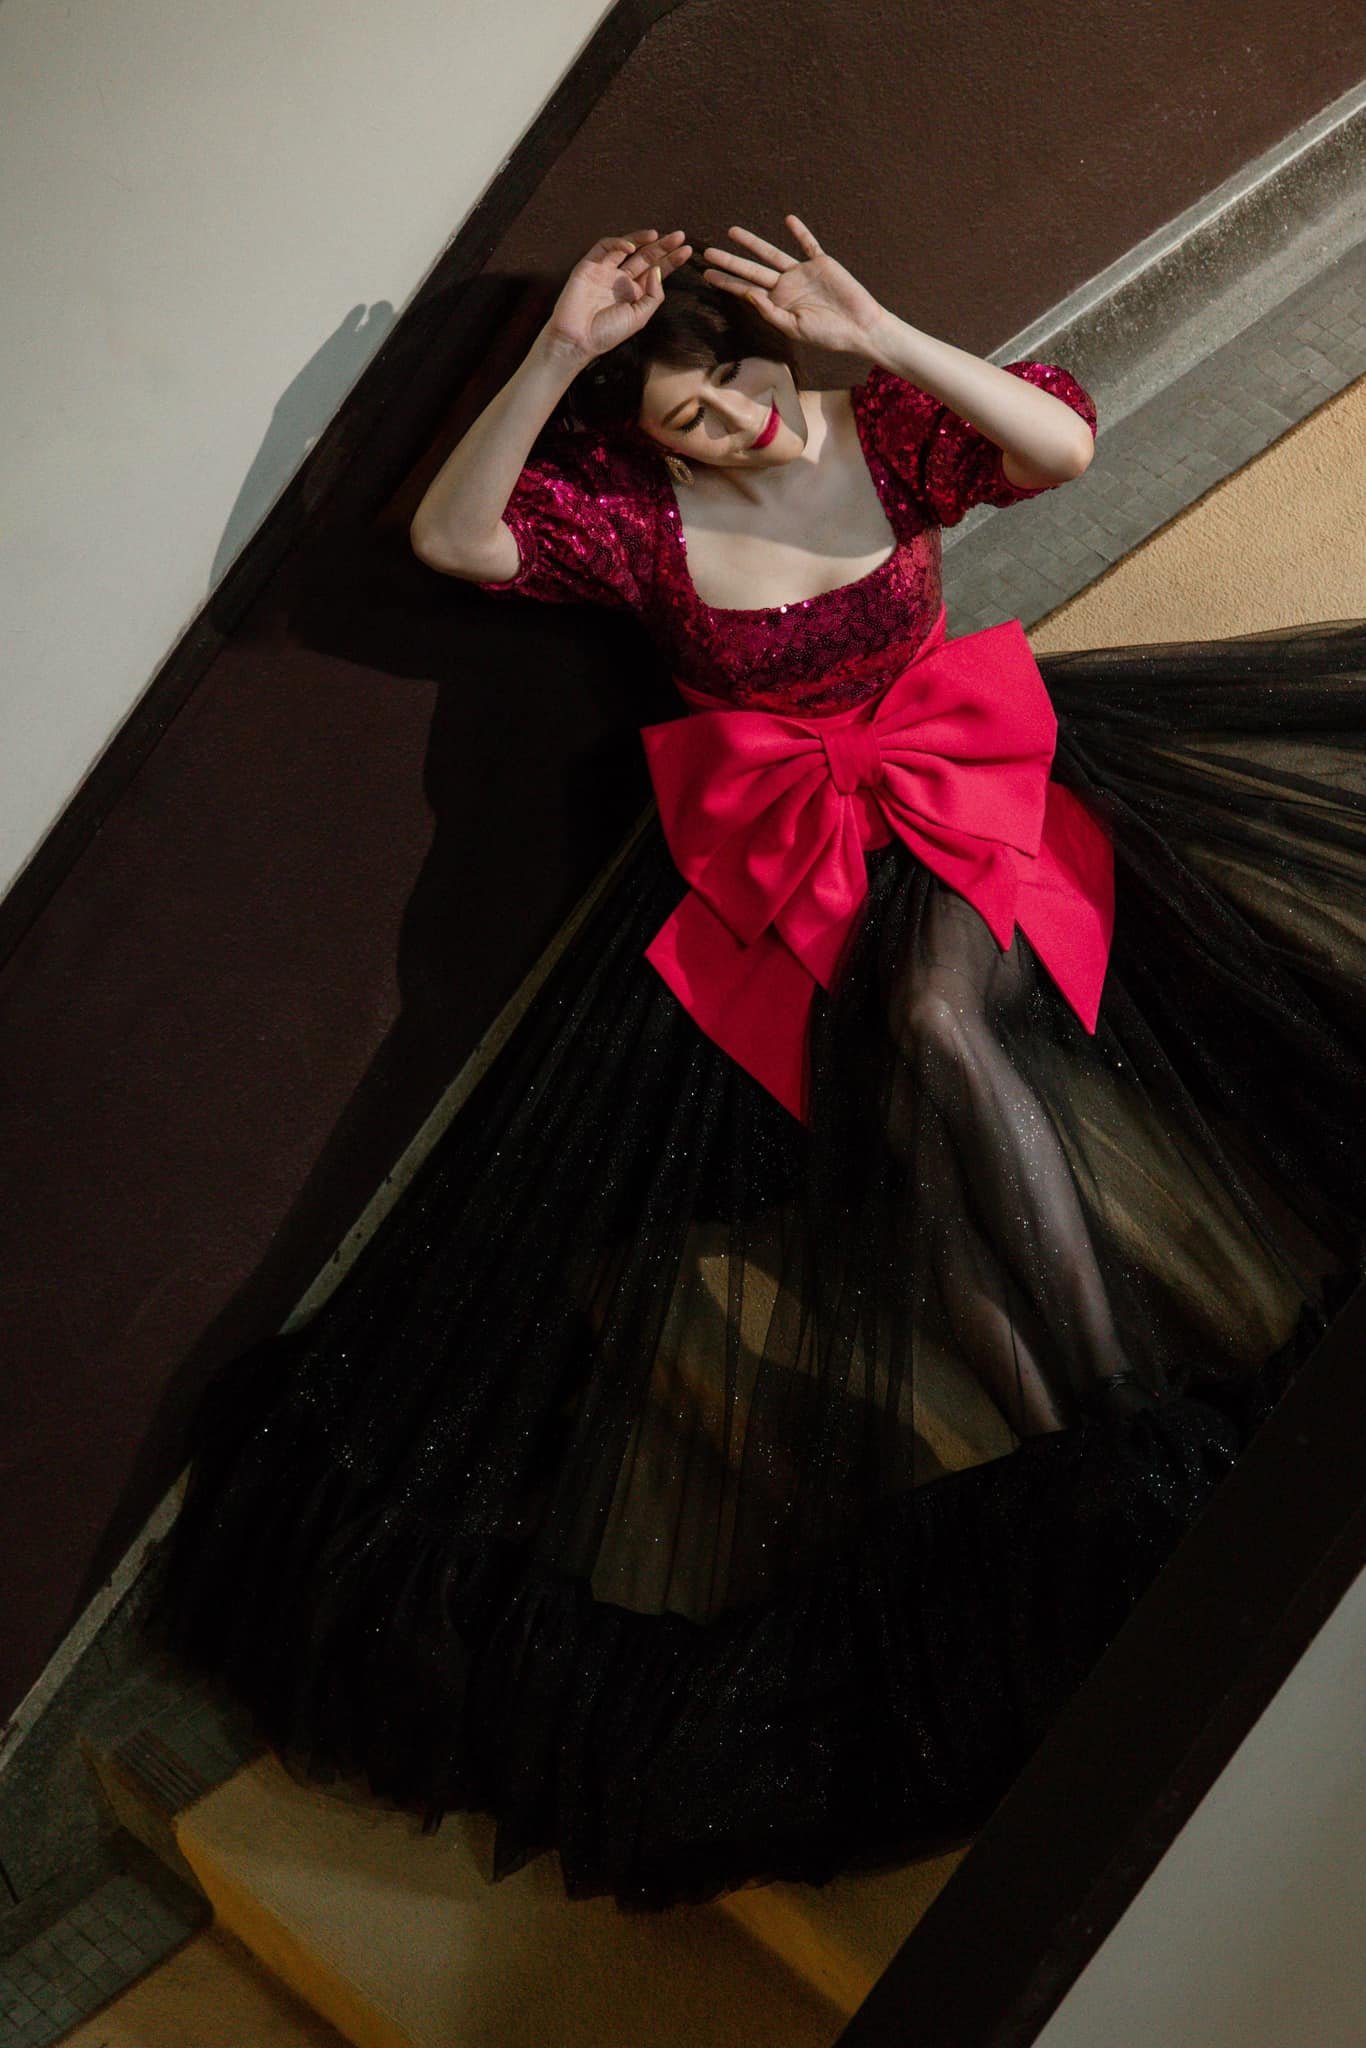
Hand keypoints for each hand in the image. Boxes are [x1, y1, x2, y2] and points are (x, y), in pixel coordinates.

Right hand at [544, 229, 691, 361]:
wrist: (577, 339)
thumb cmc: (607, 333)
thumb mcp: (639, 317)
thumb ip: (653, 295)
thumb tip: (658, 270)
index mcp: (635, 293)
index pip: (656, 272)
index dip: (671, 261)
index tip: (687, 250)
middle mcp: (621, 280)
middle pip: (645, 257)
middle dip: (662, 246)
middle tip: (680, 236)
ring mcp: (605, 271)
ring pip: (626, 248)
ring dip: (642, 239)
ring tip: (658, 235)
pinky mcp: (589, 266)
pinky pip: (604, 248)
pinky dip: (617, 244)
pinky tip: (630, 247)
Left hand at [701, 215, 885, 355]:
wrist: (860, 328)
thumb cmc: (829, 335)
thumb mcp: (795, 329)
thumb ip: (770, 312)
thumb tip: (747, 293)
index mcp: (777, 304)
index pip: (746, 291)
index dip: (726, 283)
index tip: (706, 274)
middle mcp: (786, 287)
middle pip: (752, 270)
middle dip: (730, 261)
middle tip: (707, 252)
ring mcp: (802, 273)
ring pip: (771, 254)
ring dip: (752, 243)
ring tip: (731, 231)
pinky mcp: (821, 263)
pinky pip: (808, 244)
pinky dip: (800, 232)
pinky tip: (788, 220)